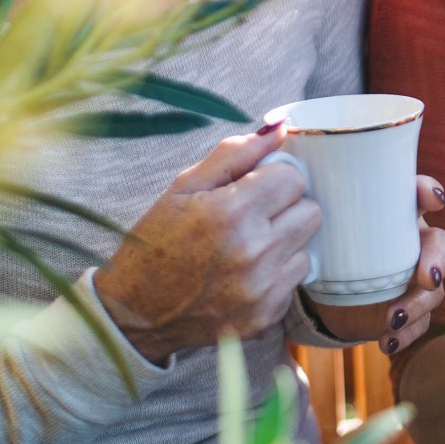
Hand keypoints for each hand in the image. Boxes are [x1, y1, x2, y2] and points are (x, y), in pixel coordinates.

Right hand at [94, 124, 319, 363]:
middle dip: (286, 207)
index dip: (273, 178)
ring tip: (247, 246)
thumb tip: (281, 127)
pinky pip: (296, 279)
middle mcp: (253, 253)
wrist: (134, 313)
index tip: (252, 188)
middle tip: (252, 216)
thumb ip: (235, 153)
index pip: (293, 178)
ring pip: (308, 245)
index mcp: (230, 213)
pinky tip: (244, 273)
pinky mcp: (267, 316)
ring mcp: (262, 289)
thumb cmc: (156, 242)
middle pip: (311, 210)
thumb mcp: (184, 187)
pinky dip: (277, 272)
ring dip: (285, 241)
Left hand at [303, 174, 444, 354]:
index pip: (420, 195)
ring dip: (420, 304)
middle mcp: (409, 244)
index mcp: (393, 214)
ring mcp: (410, 280)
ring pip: (434, 289)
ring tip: (394, 317)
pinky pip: (419, 324)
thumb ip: (299, 190)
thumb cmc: (320, 243)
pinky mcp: (404, 310)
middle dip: (438, 260)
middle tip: (425, 276)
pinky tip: (387, 340)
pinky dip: (406, 334)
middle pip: (441, 245)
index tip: (431, 199)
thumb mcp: (310, 219)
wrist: (317, 291)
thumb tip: (273, 139)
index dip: (429, 192)